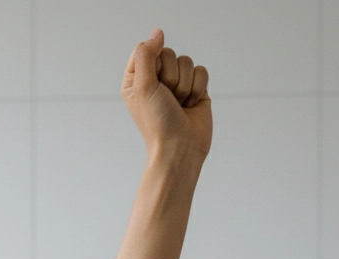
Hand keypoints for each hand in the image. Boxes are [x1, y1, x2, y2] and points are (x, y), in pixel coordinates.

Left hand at [122, 29, 210, 161]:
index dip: (154, 63)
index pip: (147, 50)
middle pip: (170, 54)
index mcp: (137, 79)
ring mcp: (176, 84)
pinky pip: (202, 71)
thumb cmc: (157, 122)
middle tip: (167, 98)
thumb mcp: (143, 86)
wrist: (180, 146)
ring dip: (184, 85)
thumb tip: (157, 33)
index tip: (154, 82)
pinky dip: (198, 88)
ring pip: (187, 62)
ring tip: (178, 104)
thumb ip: (147, 54)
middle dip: (171, 77)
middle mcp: (155, 80)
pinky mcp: (195, 89)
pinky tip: (190, 105)